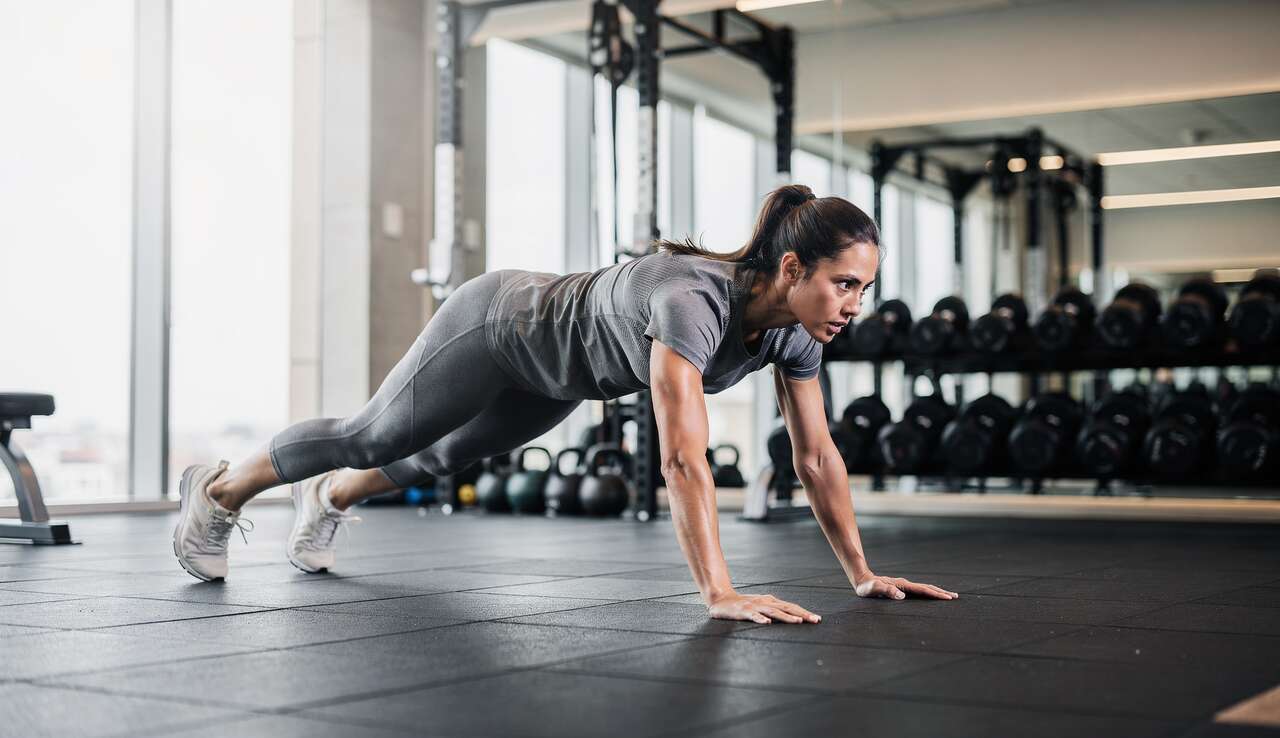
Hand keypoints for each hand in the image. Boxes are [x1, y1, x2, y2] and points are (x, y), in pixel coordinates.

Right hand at [707, 591, 821, 623]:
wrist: (721, 599)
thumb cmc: (743, 605)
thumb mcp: (761, 606)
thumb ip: (774, 612)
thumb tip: (792, 619)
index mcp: (771, 601)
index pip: (791, 606)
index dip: (805, 612)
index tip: (817, 619)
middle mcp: (765, 602)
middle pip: (786, 607)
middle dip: (802, 614)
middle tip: (815, 620)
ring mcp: (754, 606)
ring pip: (773, 612)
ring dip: (786, 617)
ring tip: (797, 622)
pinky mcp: (743, 611)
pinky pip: (753, 616)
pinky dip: (761, 619)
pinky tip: (767, 624)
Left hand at [854, 572, 958, 600]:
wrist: (862, 580)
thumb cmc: (867, 587)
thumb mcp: (874, 589)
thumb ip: (886, 591)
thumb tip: (902, 596)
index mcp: (902, 585)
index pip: (922, 590)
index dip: (935, 594)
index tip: (947, 598)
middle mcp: (905, 584)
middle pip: (927, 587)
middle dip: (941, 592)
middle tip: (955, 597)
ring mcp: (905, 586)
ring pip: (924, 588)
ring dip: (937, 592)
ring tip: (949, 596)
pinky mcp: (902, 589)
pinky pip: (919, 591)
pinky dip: (929, 593)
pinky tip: (932, 597)